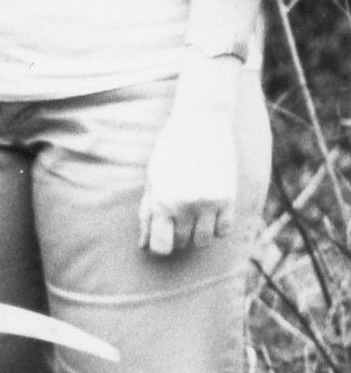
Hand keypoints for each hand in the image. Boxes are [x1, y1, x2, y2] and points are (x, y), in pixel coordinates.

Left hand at [140, 65, 240, 256]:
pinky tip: (209, 211)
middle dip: (176, 235)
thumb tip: (143, 245)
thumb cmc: (171, 151)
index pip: (161, 246)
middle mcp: (187, 206)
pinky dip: (216, 227)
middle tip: (174, 217)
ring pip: (205, 241)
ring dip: (197, 233)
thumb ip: (148, 212)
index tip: (160, 240)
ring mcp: (210, 204)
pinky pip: (224, 230)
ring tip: (191, 214)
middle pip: (182, 243)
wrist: (202, 125)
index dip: (159, 247)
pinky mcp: (229, 199)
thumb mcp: (153, 179)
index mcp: (163, 201)